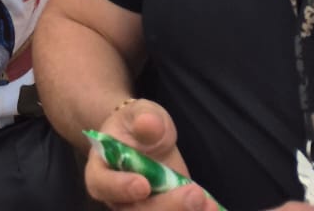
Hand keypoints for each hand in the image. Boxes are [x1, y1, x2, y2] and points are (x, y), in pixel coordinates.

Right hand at [85, 100, 201, 209]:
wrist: (145, 141)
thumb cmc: (137, 125)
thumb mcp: (141, 112)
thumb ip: (144, 118)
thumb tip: (148, 124)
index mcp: (101, 170)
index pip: (102, 184)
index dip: (120, 188)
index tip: (144, 184)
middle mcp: (118, 199)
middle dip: (167, 207)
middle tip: (194, 194)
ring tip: (208, 203)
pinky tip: (212, 208)